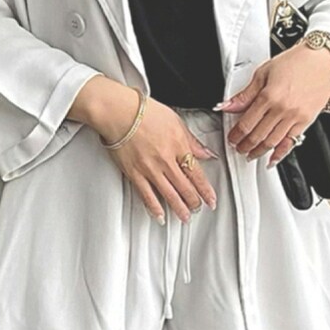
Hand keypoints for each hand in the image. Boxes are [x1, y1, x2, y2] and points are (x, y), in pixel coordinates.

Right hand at [99, 97, 218, 222]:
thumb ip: (192, 141)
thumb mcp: (175, 121)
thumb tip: (206, 153)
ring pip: (170, 195)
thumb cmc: (144, 112)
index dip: (206, 190)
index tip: (211, 199)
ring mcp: (150, 169)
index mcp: (179, 146)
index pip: (197, 174)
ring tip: (185, 217)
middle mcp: (166, 160)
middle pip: (185, 187)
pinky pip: (147, 195)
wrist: (118, 112)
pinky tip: (160, 215)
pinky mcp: (135, 174)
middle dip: (195, 201)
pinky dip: (155, 208)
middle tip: (199, 208)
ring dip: (180, 209)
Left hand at [216, 44, 329, 164]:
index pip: (246, 123)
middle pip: (257, 136)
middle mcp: (282, 109)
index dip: (236, 134)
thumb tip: (227, 105)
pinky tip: (272, 159)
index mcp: (269, 95)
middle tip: (238, 148)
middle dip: (245, 145)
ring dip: (258, 151)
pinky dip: (279, 153)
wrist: (325, 60)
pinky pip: (290, 143)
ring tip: (250, 154)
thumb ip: (245, 94)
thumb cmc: (297, 61)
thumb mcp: (264, 72)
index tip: (232, 138)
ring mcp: (295, 117)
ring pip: (272, 142)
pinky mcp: (306, 121)